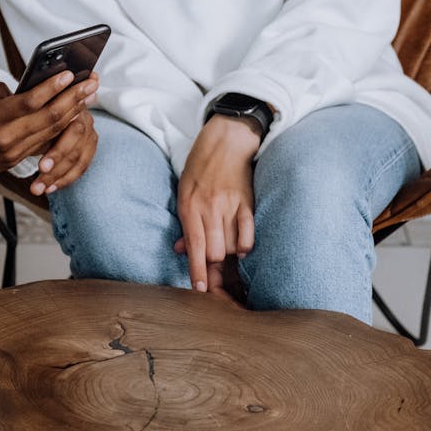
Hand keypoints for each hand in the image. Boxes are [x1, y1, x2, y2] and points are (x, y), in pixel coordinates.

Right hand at [0, 71, 96, 185]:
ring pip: (50, 132)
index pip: (28, 102)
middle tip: (91, 82)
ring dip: (72, 112)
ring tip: (88, 95)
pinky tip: (73, 114)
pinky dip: (60, 127)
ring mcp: (11, 153)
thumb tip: (20, 91)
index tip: (69, 73)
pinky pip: (43, 143)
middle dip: (72, 98)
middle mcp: (3, 139)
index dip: (51, 87)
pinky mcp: (14, 161)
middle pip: (47, 118)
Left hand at [173, 115, 261, 293]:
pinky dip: (245, 245)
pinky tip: (240, 246)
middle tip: (213, 273)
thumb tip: (181, 250)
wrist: (226, 141)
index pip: (194, 246)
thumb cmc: (200, 167)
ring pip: (231, 247)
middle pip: (214, 252)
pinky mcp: (248, 203)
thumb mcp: (184, 191)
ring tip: (225, 252)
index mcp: (190, 206)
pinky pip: (249, 235)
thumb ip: (185, 222)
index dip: (197, 271)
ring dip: (228, 255)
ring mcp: (231, 206)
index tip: (201, 290)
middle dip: (213, 267)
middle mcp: (210, 208)